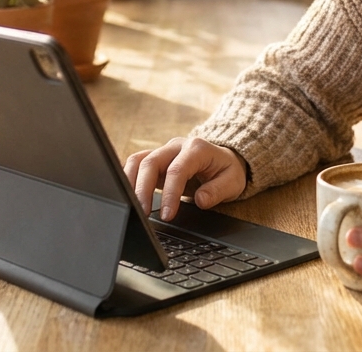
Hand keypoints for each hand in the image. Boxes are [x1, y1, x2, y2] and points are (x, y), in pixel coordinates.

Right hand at [124, 137, 248, 220]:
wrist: (224, 159)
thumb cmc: (227, 171)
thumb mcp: (233, 182)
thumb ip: (217, 190)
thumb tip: (200, 200)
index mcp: (197, 149)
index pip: (177, 170)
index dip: (169, 193)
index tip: (166, 215)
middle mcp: (176, 146)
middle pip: (151, 162)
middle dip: (143, 190)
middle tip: (142, 214)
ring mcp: (164, 151)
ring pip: (138, 160)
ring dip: (131, 183)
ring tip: (131, 206)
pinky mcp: (155, 159)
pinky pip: (136, 164)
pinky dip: (129, 178)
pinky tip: (128, 195)